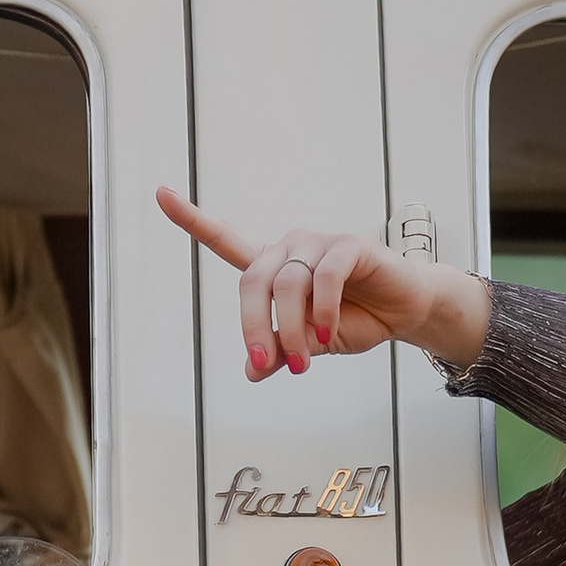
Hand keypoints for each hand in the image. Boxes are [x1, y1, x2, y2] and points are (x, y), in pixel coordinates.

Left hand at [156, 185, 490, 377]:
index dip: (191, 218)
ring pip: (287, 286)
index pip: (224, 240)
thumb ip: (279, 351)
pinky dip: (322, 310)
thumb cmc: (354, 320)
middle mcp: (288, 249)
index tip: (161, 193)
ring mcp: (318, 244)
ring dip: (294, 329)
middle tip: (268, 365)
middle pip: (253, 283)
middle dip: (255, 329)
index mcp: (271, 268)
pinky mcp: (349, 246)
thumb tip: (251, 372)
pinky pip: (324, 277)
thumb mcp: (309, 345)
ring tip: (306, 358)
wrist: (404, 313)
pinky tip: (327, 333)